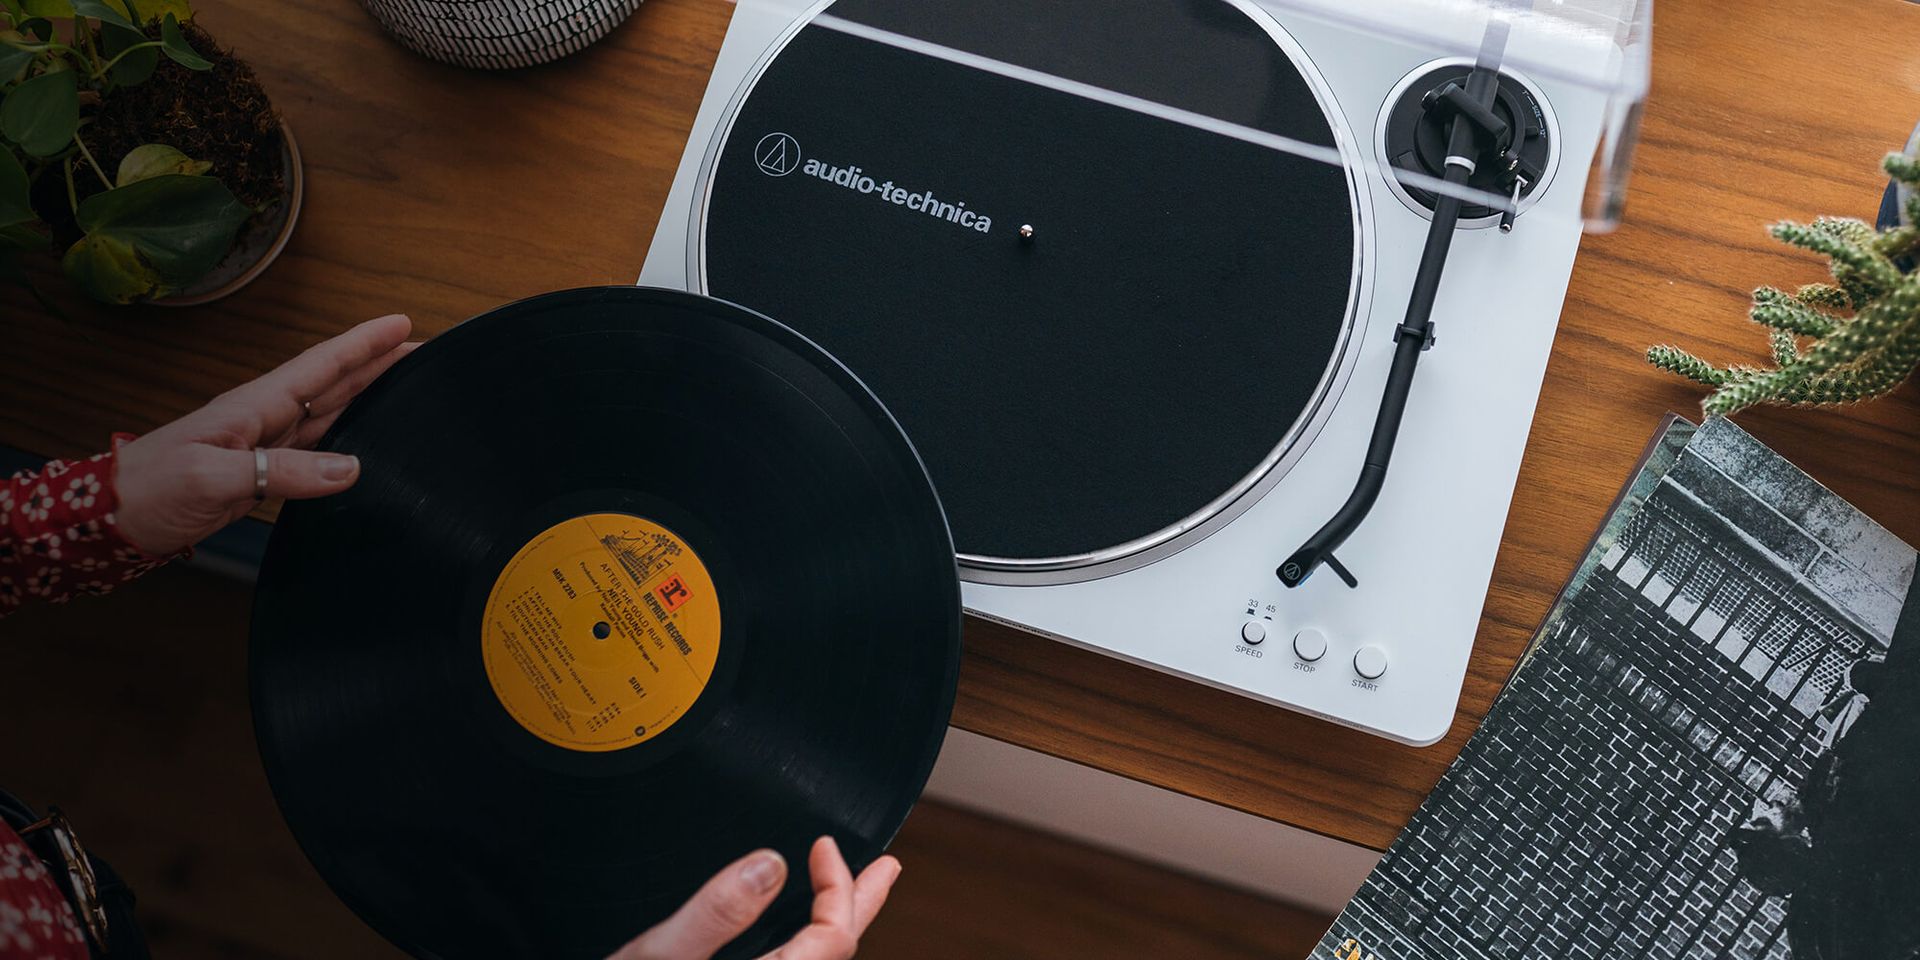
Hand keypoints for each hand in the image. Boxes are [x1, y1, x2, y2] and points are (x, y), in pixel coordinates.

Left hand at [114, 314, 415, 555]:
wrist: (111, 520)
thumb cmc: (149, 490)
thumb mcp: (211, 477)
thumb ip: (280, 471)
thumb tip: (351, 468)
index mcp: (253, 406)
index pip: (320, 366)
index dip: (363, 344)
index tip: (402, 324)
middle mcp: (264, 418)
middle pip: (333, 383)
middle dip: (378, 363)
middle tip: (424, 353)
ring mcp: (263, 444)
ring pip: (329, 412)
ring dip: (368, 396)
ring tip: (407, 387)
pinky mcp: (261, 473)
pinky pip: (316, 449)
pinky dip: (347, 439)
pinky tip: (365, 443)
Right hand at [610, 836, 900, 959]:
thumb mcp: (659, 956)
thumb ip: (715, 914)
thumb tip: (771, 865)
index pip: (834, 938)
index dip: (841, 887)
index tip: (825, 845)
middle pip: (835, 955)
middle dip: (860, 907)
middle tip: (886, 869)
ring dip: (833, 925)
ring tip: (850, 893)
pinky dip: (805, 944)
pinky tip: (794, 933)